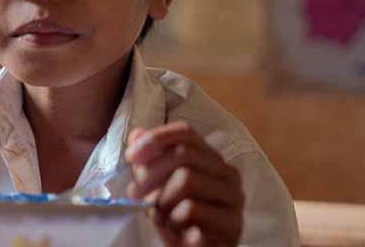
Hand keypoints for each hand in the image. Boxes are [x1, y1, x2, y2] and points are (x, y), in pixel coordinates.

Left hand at [125, 123, 244, 246]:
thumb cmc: (178, 218)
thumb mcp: (158, 187)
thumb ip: (149, 161)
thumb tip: (136, 135)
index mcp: (211, 159)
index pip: (186, 133)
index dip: (156, 139)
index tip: (130, 157)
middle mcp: (227, 174)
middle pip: (184, 155)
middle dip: (151, 174)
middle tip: (134, 194)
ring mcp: (233, 198)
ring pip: (187, 180)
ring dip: (163, 201)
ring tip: (160, 217)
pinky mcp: (231, 224)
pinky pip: (192, 211)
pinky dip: (173, 221)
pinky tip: (174, 232)